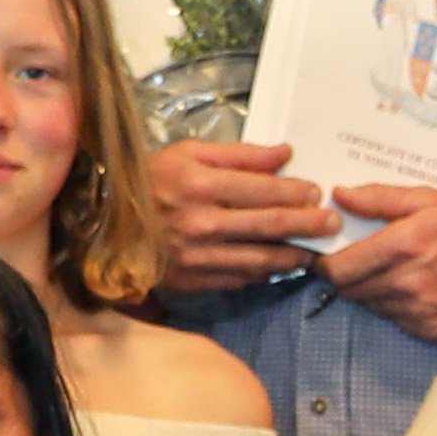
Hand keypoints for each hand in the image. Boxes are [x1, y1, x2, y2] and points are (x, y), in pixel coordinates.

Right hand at [146, 136, 340, 297]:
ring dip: (295, 255)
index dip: (296, 192)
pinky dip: (266, 273)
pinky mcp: (195, 282)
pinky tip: (281, 265)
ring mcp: (198, 258)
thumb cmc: (150, 180)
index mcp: (200, 185)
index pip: (264, 191)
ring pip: (261, 260)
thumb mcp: (189, 153)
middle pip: (270, 226)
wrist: (104, 224)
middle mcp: (201, 224)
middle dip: (309, 225)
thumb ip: (240, 154)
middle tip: (332, 223)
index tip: (316, 191)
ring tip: (315, 249)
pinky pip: (241, 280)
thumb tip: (285, 153)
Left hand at [324, 185, 436, 338]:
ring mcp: (417, 312)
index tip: (325, 256)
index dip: (325, 264)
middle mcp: (404, 285)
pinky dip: (397, 306)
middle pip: (349, 291)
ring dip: (372, 290)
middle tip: (358, 261)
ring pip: (372, 305)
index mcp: (400, 248)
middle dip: (347, 276)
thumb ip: (380, 198)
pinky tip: (416, 289)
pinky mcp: (430, 330)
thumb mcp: (430, 200)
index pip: (339, 269)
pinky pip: (397, 320)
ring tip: (393, 272)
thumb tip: (340, 195)